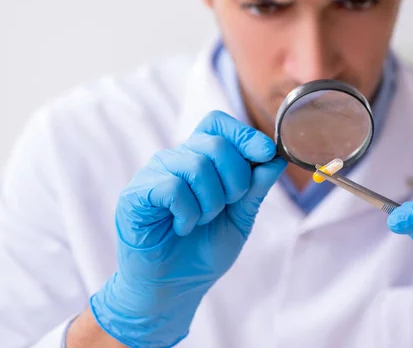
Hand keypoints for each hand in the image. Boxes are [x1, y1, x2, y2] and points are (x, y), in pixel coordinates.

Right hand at [89, 111, 286, 347]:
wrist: (173, 289)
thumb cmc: (202, 252)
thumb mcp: (239, 218)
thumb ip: (255, 188)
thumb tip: (275, 158)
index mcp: (200, 159)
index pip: (217, 123)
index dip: (243, 133)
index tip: (265, 154)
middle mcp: (176, 159)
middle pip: (215, 143)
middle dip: (235, 180)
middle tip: (226, 207)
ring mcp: (154, 174)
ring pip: (197, 164)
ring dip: (210, 203)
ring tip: (199, 222)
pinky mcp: (136, 194)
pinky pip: (173, 187)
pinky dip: (188, 213)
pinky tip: (181, 228)